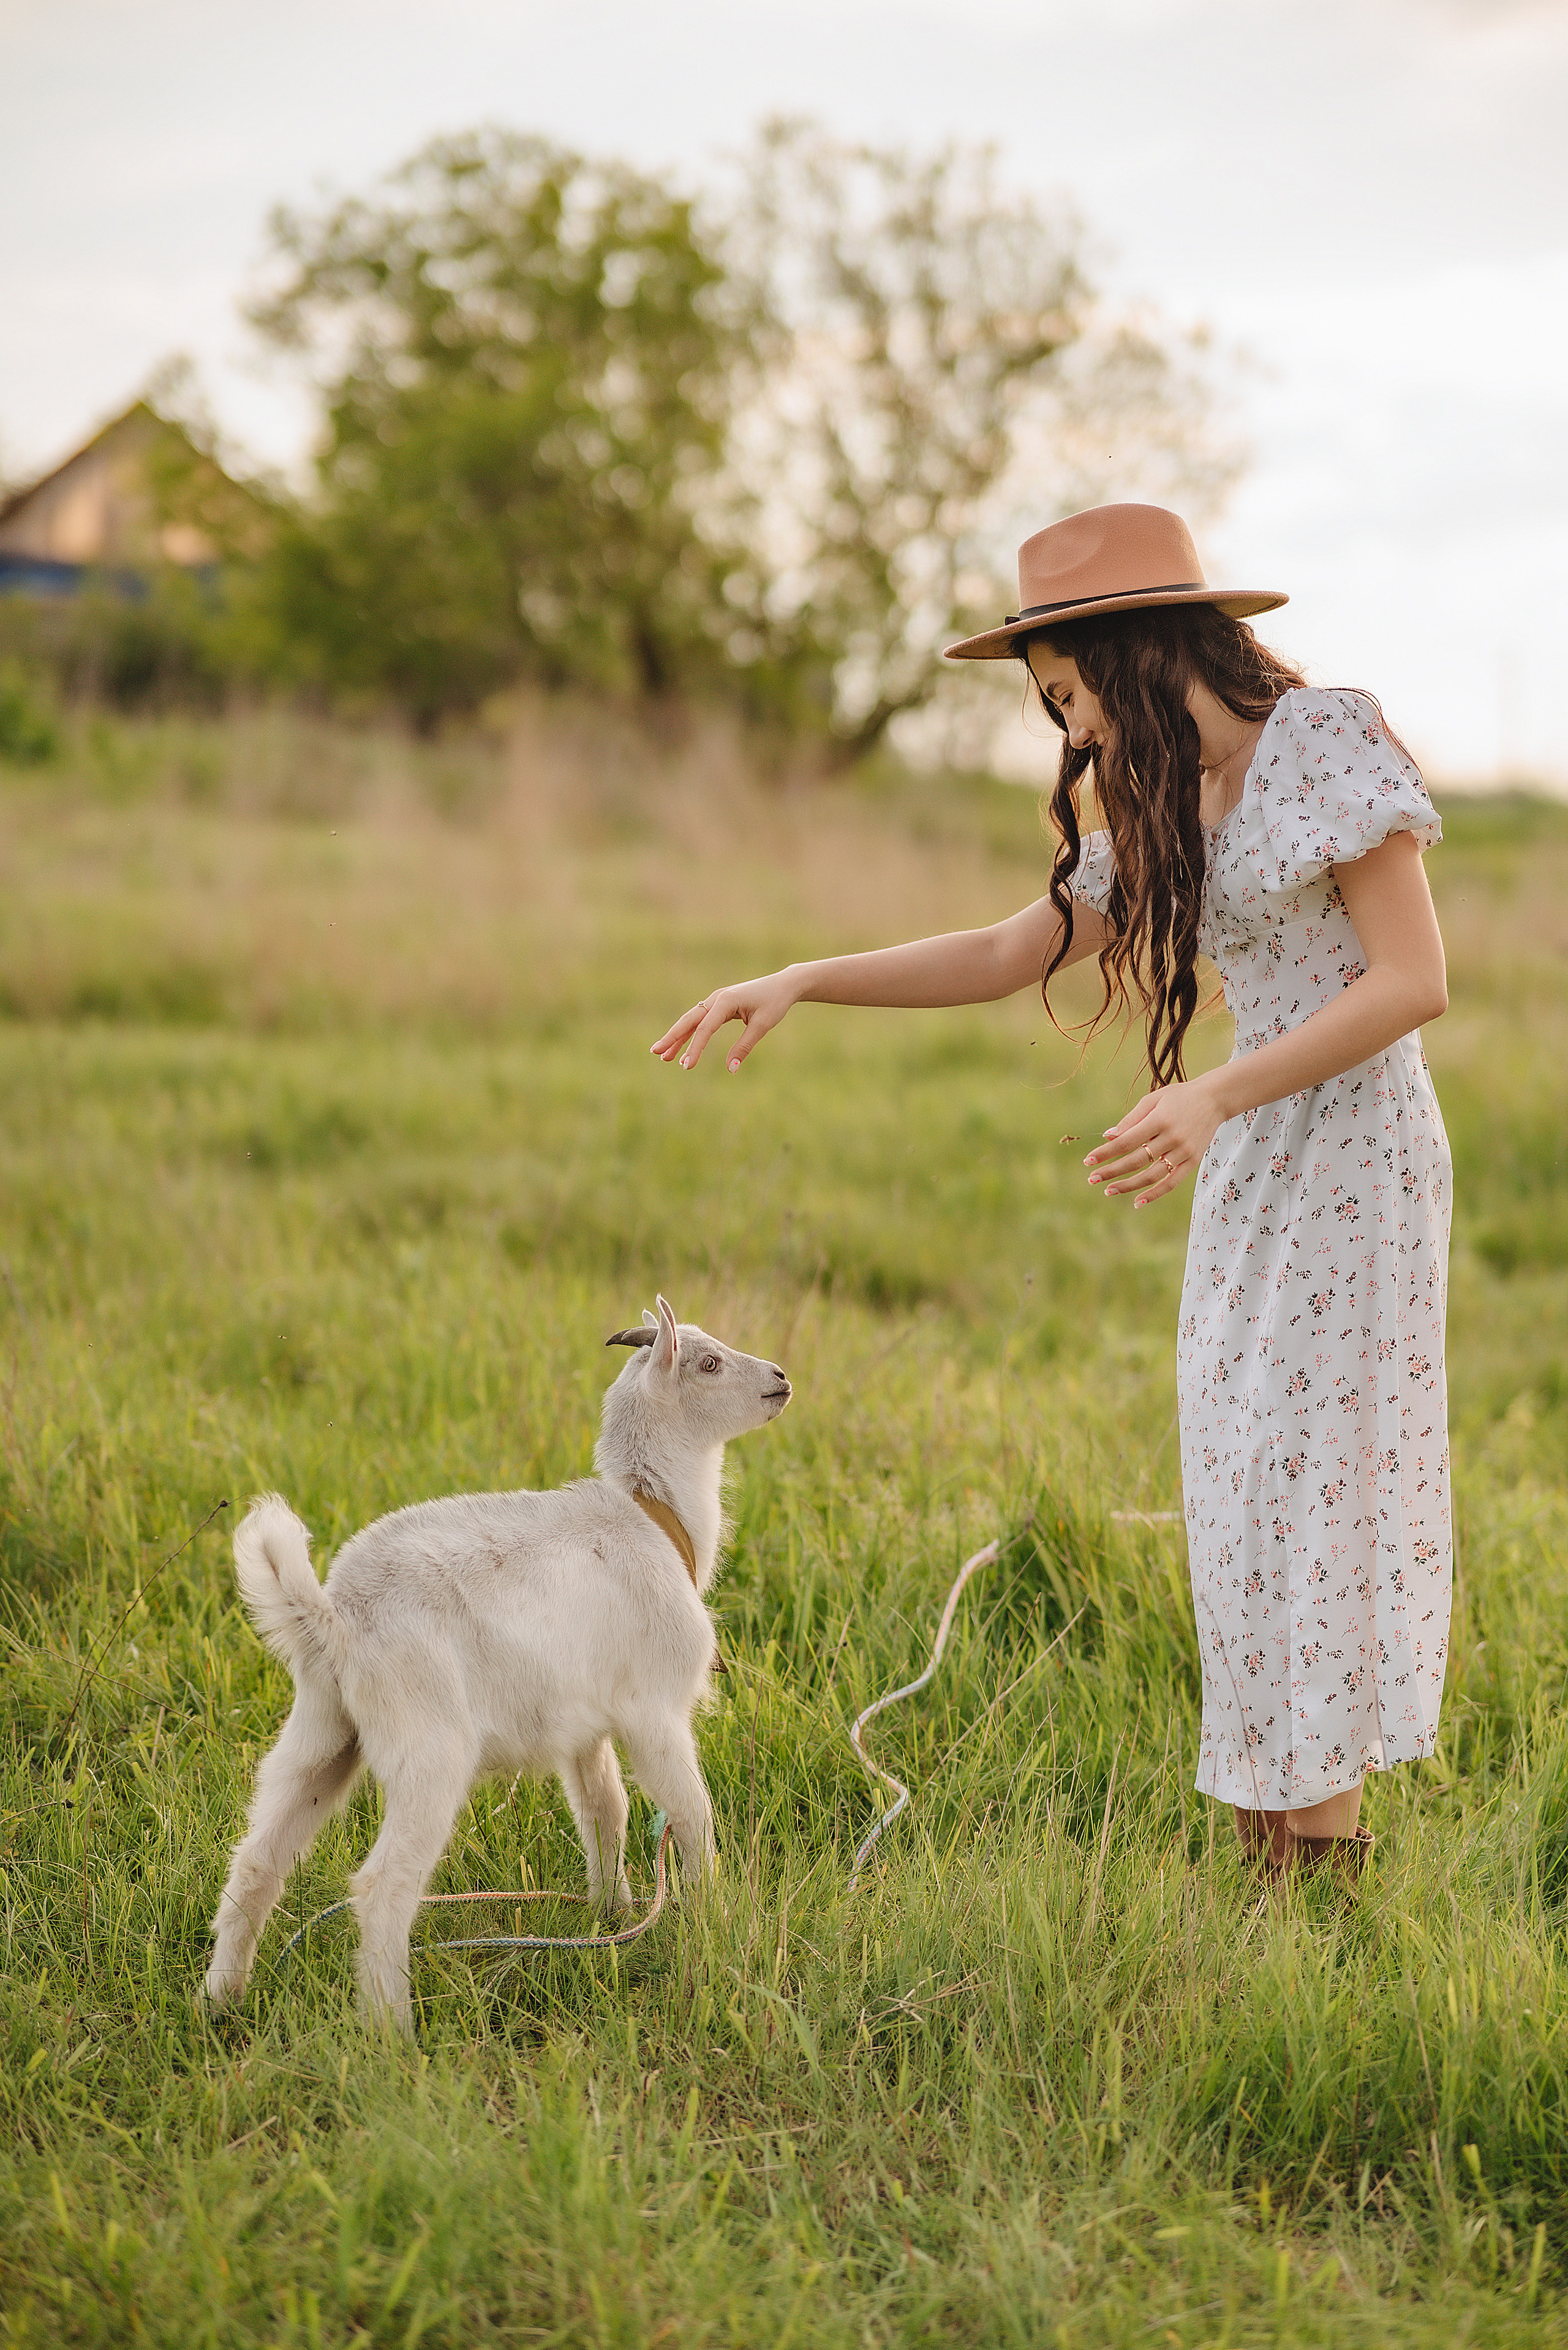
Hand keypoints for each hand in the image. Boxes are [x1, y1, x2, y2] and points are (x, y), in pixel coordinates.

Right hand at [650, 969, 801, 1071]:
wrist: (783, 985)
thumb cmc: (775, 1003)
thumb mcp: (763, 1025)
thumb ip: (745, 1046)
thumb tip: (731, 1069)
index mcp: (725, 1001)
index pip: (704, 1028)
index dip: (695, 1048)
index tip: (687, 1066)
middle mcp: (716, 999)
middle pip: (689, 1021)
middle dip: (672, 1037)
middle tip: (656, 1053)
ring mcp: (716, 1001)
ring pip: (692, 1021)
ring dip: (678, 1038)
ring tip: (663, 1056)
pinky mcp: (720, 1006)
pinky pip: (701, 1022)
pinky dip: (691, 1034)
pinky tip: (682, 1048)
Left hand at [1083, 1073, 1228, 1207]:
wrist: (1215, 1099)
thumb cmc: (1179, 1097)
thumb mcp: (1153, 1099)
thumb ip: (1131, 1119)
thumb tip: (1108, 1136)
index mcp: (1159, 1120)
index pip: (1126, 1142)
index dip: (1105, 1153)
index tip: (1088, 1161)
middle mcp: (1172, 1137)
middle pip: (1135, 1160)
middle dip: (1111, 1171)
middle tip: (1091, 1179)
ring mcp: (1184, 1151)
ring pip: (1151, 1175)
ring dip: (1128, 1186)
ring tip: (1108, 1190)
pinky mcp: (1193, 1161)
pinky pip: (1171, 1183)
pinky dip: (1154, 1194)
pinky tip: (1137, 1202)